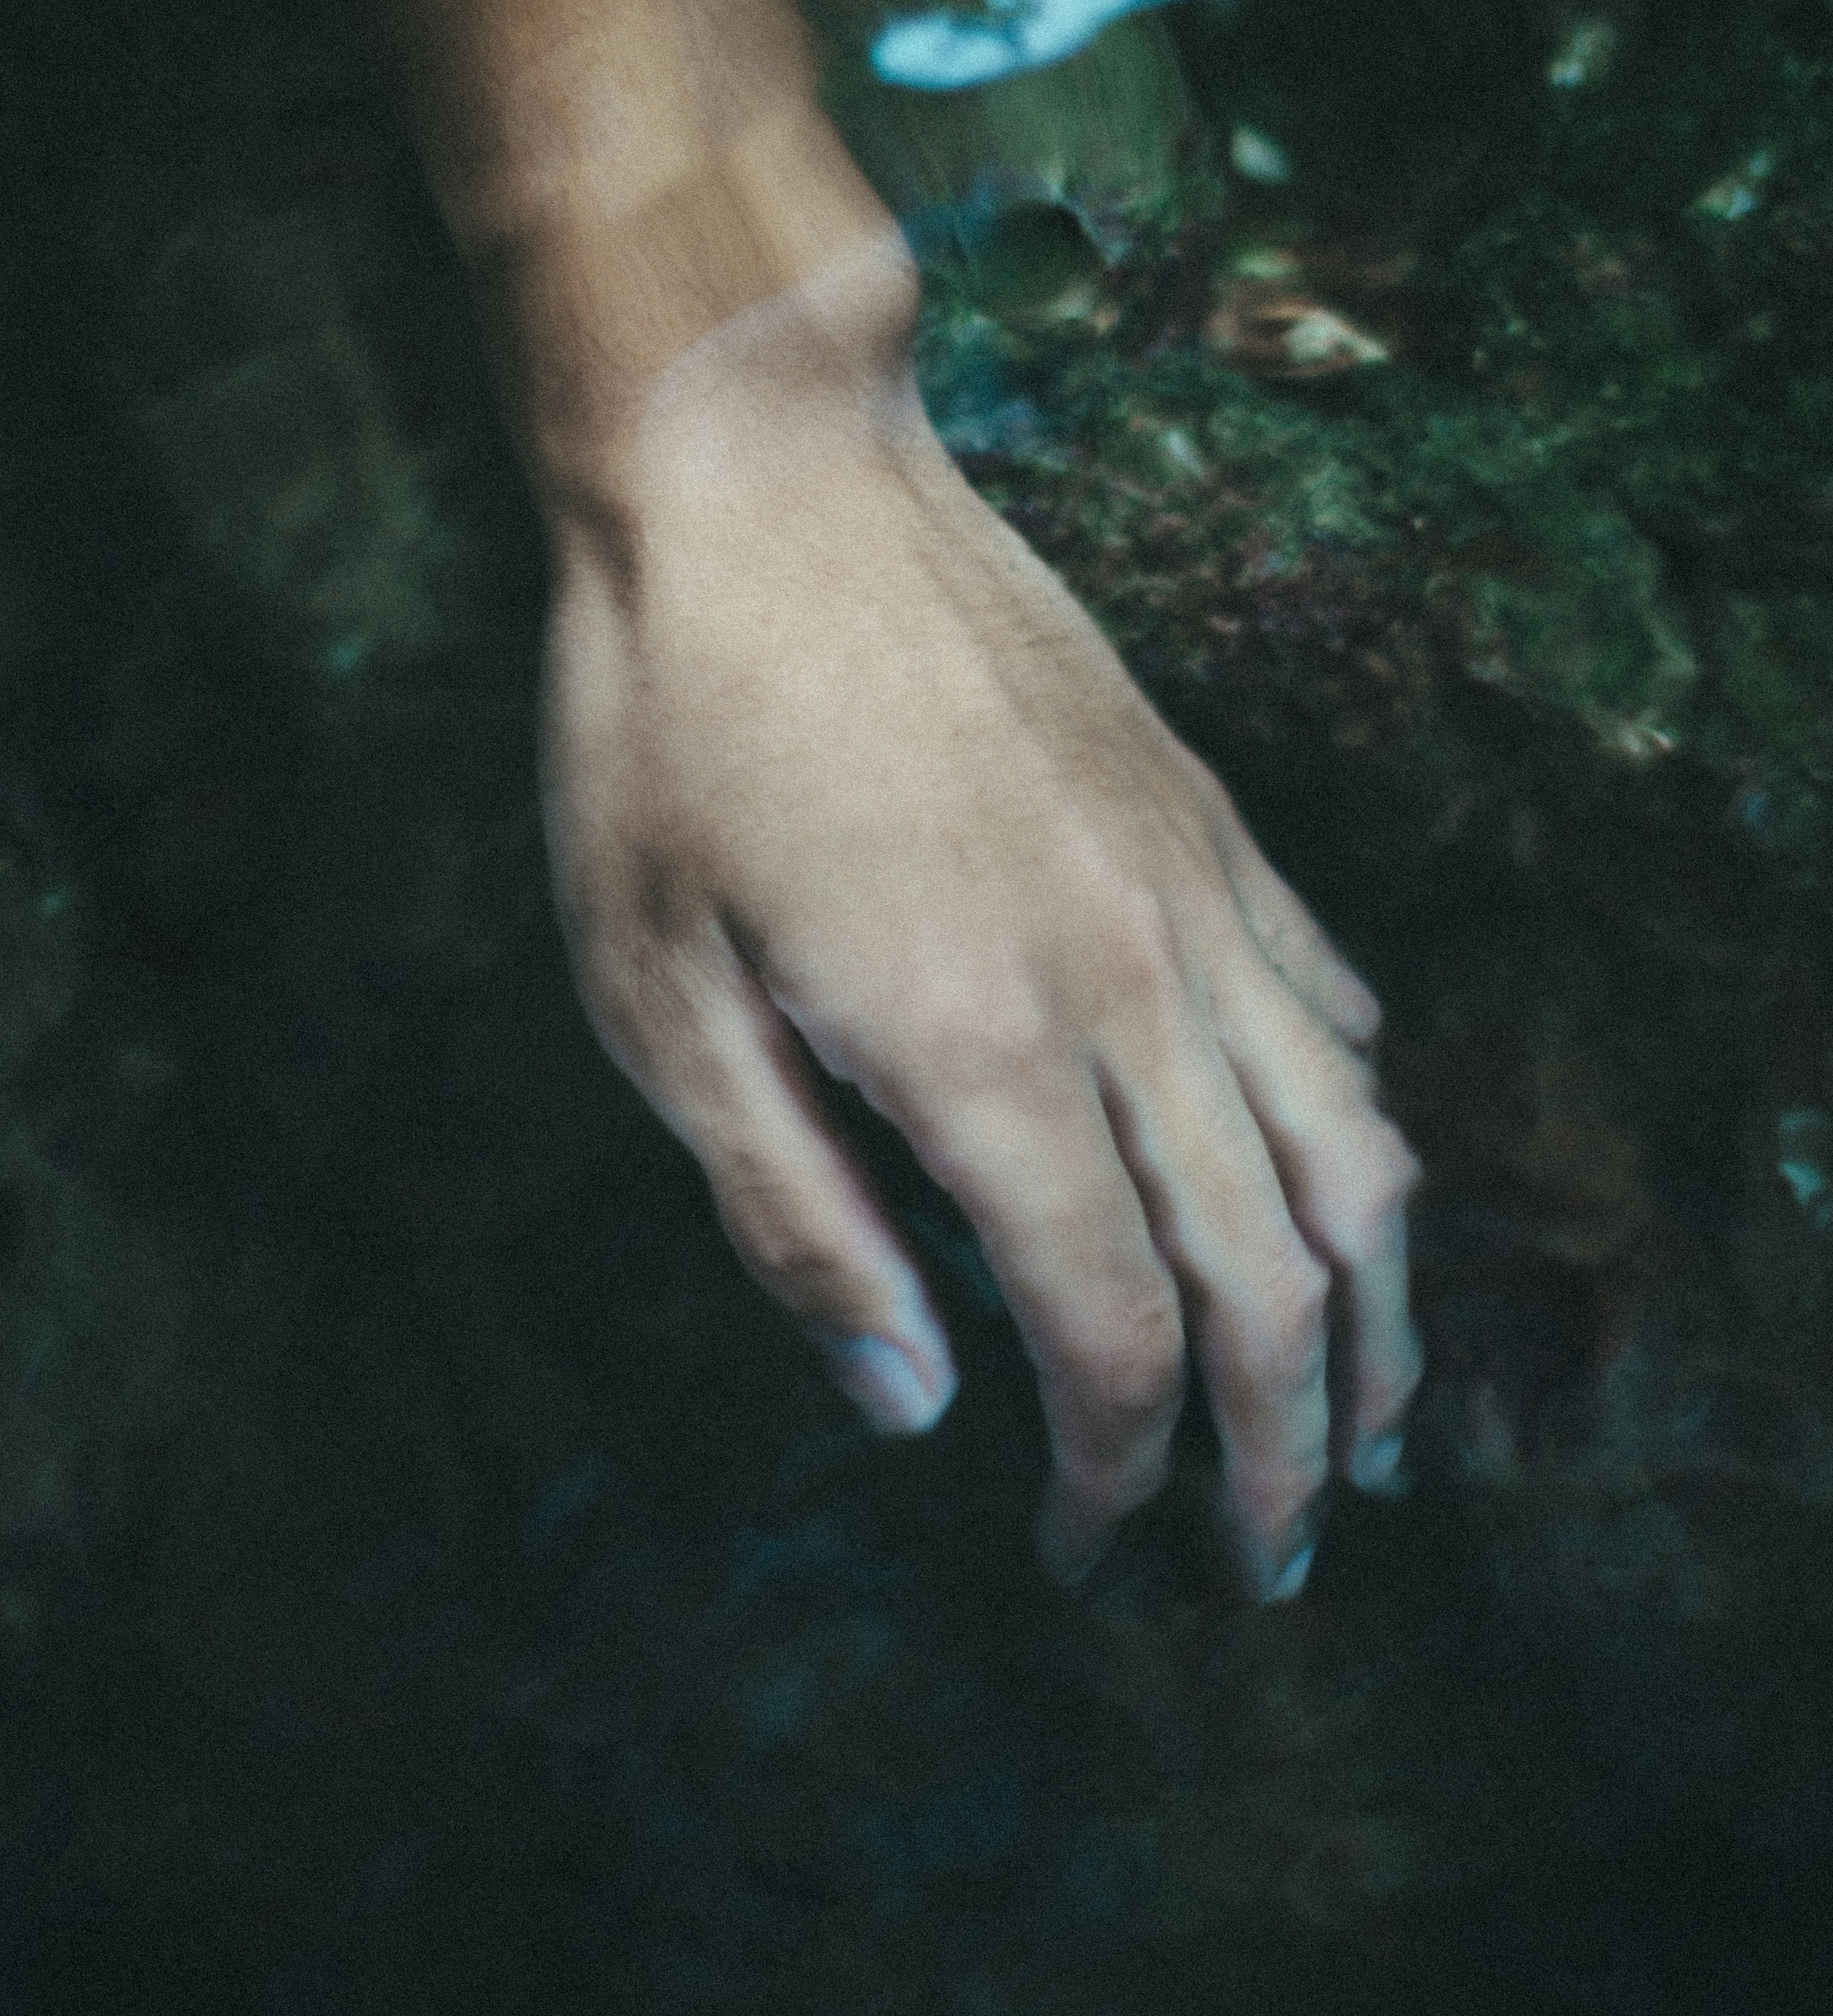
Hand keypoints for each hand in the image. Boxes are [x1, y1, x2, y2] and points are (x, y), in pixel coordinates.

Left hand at [536, 233, 1422, 1596]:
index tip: (1077, 1545)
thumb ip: (790, 1214)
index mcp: (978, 1052)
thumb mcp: (655, 997)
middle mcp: (1127, 985)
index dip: (1112, 1475)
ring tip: (1367, 1415)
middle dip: (1285, 1449)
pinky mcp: (1205, 817)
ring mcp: (1190, 891)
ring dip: (1375, 1316)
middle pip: (1274, 1277)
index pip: (1114, 1337)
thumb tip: (910, 1399)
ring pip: (1358, 1153)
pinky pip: (1332, 1002)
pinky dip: (1359, 1124)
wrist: (764, 476)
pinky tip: (1334, 1180)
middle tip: (1264, 1554)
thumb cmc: (673, 735)